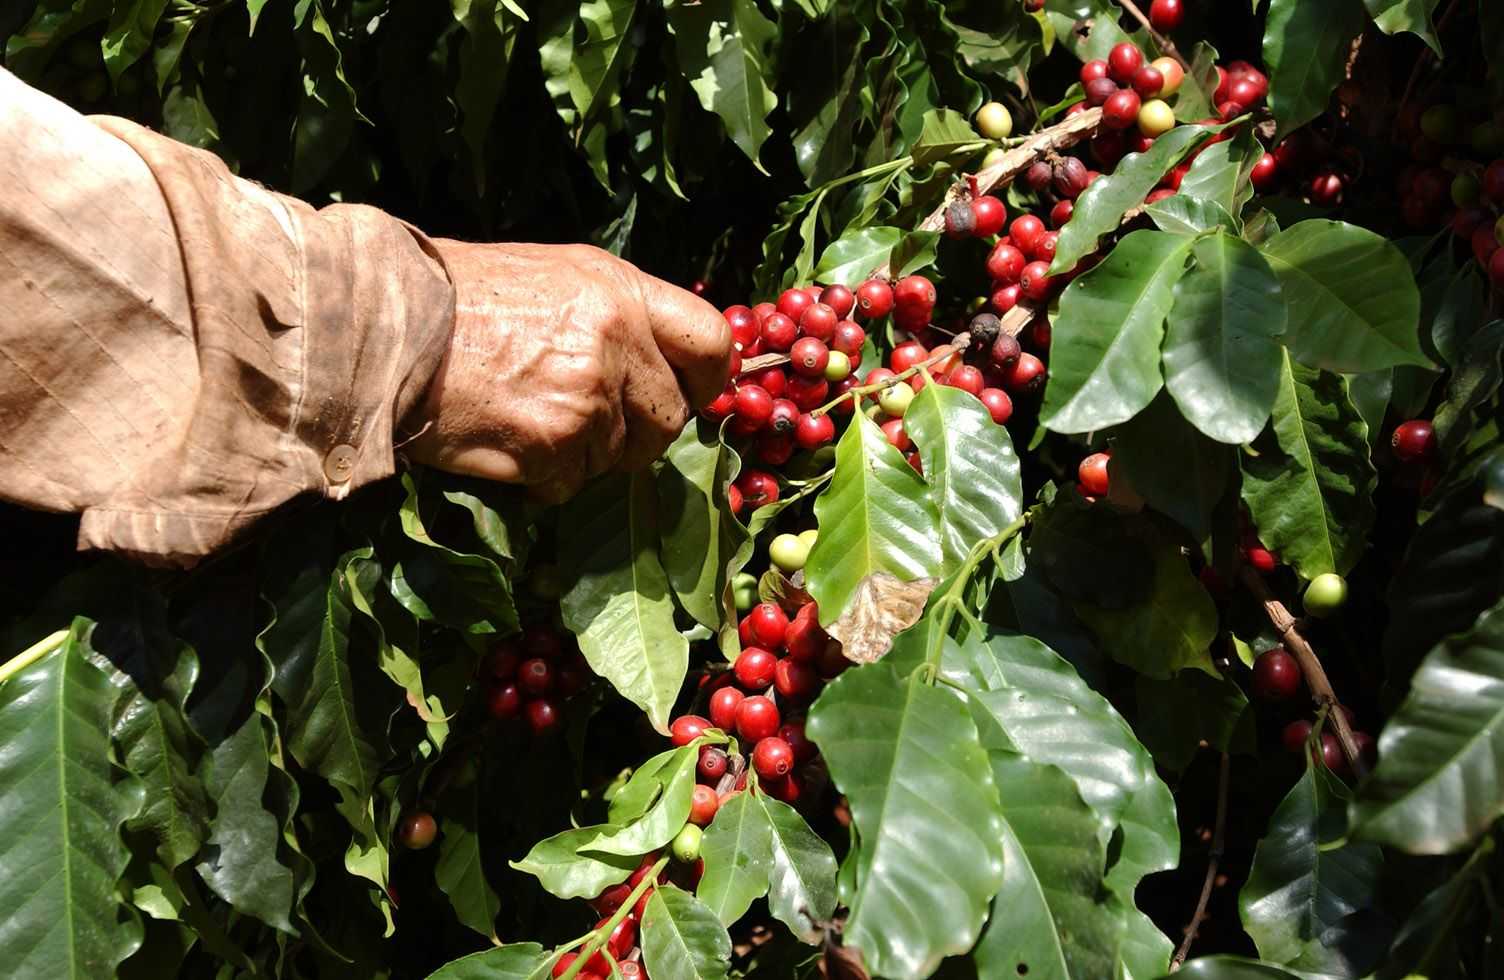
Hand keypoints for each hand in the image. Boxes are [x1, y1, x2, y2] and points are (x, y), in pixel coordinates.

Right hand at [407, 242, 729, 501]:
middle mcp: (616, 340)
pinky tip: (507, 444)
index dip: (707, 380)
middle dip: (637, 433)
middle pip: (669, 417)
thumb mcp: (554, 277)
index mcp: (620, 289)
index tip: (691, 396)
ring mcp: (587, 396)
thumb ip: (616, 315)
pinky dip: (543, 479)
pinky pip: (571, 484)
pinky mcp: (552, 445)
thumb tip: (661, 366)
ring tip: (530, 423)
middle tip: (589, 425)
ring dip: (582, 456)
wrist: (384, 325)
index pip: (710, 341)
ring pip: (618, 458)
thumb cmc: (459, 296)